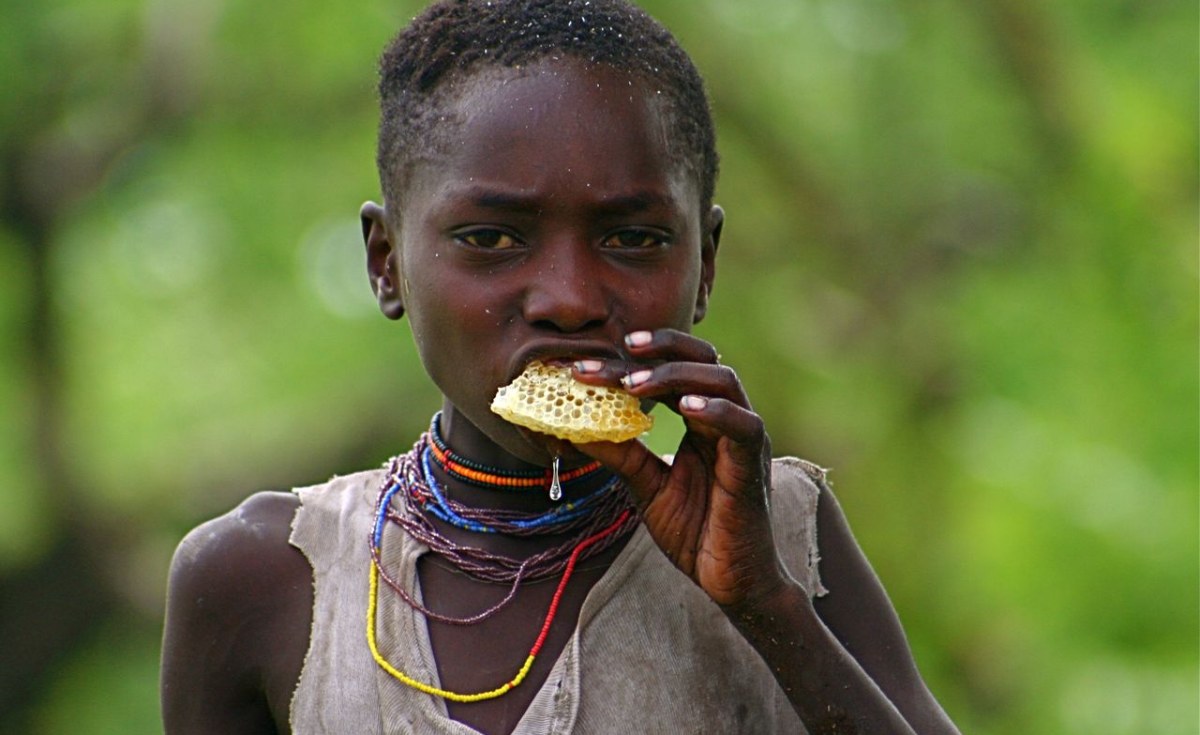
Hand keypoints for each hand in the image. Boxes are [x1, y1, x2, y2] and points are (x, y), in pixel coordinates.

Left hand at [573, 329, 788, 608]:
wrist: (731, 581)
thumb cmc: (695, 531)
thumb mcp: (645, 485)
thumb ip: (617, 452)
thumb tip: (568, 429)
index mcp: (700, 420)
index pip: (671, 371)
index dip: (634, 361)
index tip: (587, 363)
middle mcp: (725, 418)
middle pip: (701, 359)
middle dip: (660, 349)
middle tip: (619, 348)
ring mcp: (743, 438)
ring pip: (723, 380)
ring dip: (678, 375)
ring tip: (636, 383)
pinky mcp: (753, 464)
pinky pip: (743, 425)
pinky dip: (717, 411)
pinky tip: (687, 407)